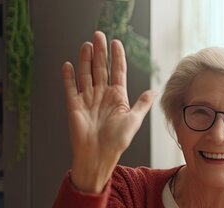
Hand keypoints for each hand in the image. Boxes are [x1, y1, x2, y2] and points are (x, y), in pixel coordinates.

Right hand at [62, 31, 155, 192]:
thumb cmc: (117, 141)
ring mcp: (88, 99)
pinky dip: (69, 77)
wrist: (98, 156)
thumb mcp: (134, 121)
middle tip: (99, 35)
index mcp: (117, 97)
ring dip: (86, 60)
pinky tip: (69, 64)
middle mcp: (102, 95)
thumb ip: (142, 104)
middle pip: (101, 68)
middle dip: (100, 52)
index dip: (116, 57)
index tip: (116, 42)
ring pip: (86, 74)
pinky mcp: (74, 106)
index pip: (117, 71)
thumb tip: (154, 91)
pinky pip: (71, 88)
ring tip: (87, 45)